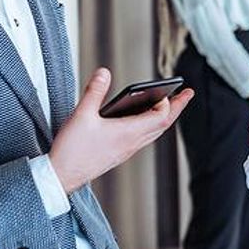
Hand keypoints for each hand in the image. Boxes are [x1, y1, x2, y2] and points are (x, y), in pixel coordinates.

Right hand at [49, 68, 193, 192]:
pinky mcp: (120, 153)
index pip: (161, 116)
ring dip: (165, 117)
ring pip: (155, 132)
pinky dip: (152, 126)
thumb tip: (104, 73)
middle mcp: (132, 143)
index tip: (173, 89)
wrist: (62, 176)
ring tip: (170, 105)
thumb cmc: (72, 150)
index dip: (169, 102)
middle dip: (177, 108)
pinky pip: (144, 138)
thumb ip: (95, 91)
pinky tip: (144, 120)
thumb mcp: (82, 115)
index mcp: (129, 132)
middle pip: (163, 124)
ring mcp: (127, 150)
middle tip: (187, 94)